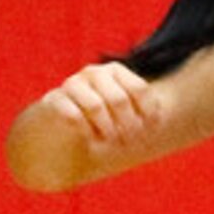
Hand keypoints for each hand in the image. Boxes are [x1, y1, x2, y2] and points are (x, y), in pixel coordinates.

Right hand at [43, 62, 160, 147]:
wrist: (66, 120)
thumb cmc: (106, 114)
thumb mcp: (129, 110)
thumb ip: (146, 111)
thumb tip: (159, 122)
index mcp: (116, 70)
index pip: (140, 89)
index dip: (149, 113)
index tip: (150, 130)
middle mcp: (94, 72)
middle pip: (119, 100)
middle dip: (128, 126)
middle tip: (130, 142)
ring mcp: (72, 84)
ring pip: (96, 107)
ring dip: (108, 130)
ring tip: (112, 141)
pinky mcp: (54, 99)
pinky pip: (73, 116)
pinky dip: (87, 131)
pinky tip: (92, 138)